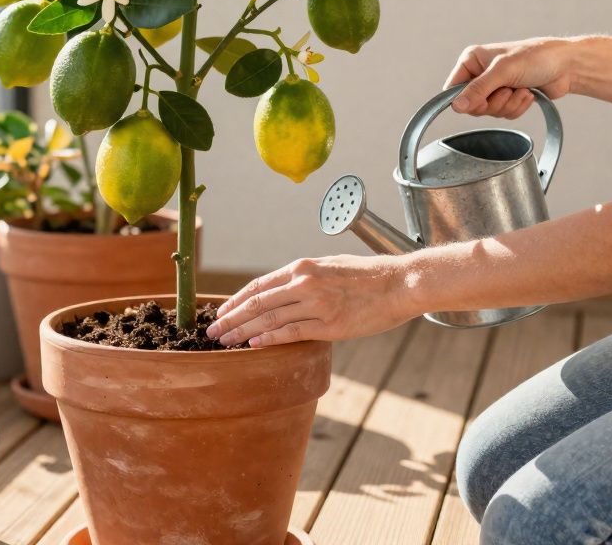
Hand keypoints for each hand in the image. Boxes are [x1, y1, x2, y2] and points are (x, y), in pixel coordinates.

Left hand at [205, 255, 414, 347]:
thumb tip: (282, 290)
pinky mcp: (329, 324)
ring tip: (225, 342)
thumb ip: (304, 278)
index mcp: (302, 267)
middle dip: (230, 319)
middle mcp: (304, 283)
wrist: (400, 284)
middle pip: (256, 303)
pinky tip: (253, 345)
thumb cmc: (367, 276)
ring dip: (242, 332)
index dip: (236, 301)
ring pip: (269, 319)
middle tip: (212, 331)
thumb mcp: (329, 266)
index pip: (258, 285)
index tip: (221, 312)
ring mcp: (316, 304)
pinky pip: (291, 333)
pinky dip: (269, 339)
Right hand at [445, 36, 579, 117]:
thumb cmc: (536, 57)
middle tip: (507, 91)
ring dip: (508, 104)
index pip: (453, 89)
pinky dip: (517, 107)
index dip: (465, 100)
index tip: (482, 100)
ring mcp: (495, 87)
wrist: (566, 66)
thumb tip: (457, 106)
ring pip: (489, 112)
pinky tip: (527, 94)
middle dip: (494, 102)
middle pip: (471, 105)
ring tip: (521, 89)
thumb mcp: (503, 71)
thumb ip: (478, 89)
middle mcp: (480, 74)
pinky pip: (503, 114)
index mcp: (472, 60)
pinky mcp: (508, 98)